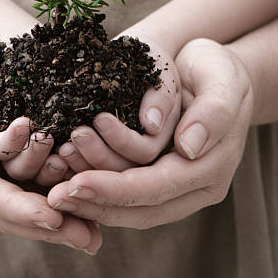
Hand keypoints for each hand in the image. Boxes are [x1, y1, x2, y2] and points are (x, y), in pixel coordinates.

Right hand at [0, 33, 100, 252]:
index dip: (20, 209)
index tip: (53, 218)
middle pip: (15, 207)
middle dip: (51, 223)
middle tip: (88, 236)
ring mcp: (1, 163)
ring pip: (33, 192)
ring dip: (64, 204)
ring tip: (97, 214)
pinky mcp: (19, 149)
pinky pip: (43, 172)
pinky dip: (66, 180)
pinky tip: (93, 184)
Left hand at [46, 39, 252, 227]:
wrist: (212, 70)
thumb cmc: (218, 70)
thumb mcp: (223, 80)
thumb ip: (213, 112)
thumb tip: (188, 148)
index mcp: (211, 169)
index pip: (158, 188)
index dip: (116, 190)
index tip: (76, 185)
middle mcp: (194, 186)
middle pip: (139, 207)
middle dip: (95, 200)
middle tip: (54, 194)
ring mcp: (175, 185)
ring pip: (128, 205)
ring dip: (90, 194)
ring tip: (55, 175)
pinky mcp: (157, 175)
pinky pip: (124, 190)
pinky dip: (95, 184)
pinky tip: (67, 172)